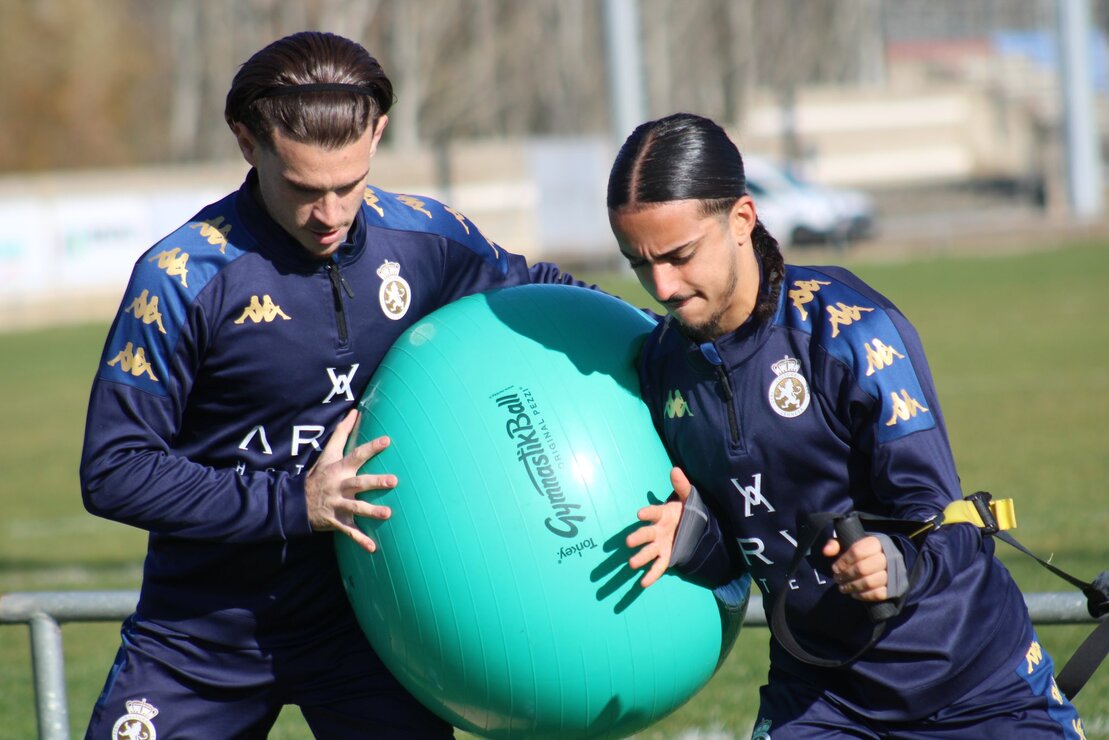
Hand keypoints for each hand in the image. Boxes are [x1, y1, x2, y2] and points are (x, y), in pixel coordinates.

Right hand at [305, 410, 395, 553]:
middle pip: (359, 483)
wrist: (296, 503)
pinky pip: (349, 532)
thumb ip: (343, 433)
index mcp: (339, 469)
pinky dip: (360, 541)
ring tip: (388, 514)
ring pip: (356, 509)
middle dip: (375, 482)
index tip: (387, 440)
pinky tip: (373, 548)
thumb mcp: (328, 454)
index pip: (357, 455)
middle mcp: (339, 486)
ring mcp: (337, 505)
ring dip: (371, 512)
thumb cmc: (318, 475)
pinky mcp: (336, 521)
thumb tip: (354, 411)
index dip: (372, 447)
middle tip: (394, 480)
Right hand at [626, 467, 691, 587]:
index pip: (654, 512)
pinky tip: (643, 583)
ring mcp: (660, 544)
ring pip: (648, 552)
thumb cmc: (687, 510)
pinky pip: (658, 567)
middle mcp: (657, 530)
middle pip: (646, 534)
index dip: (648, 512)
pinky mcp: (666, 556)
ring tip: (631, 564)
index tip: (640, 513)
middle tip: (628, 542)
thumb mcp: (688, 497)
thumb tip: (675, 469)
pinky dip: (651, 575)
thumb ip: (682, 485)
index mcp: (662, 514)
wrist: (694, 525)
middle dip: (637, 538)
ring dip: (640, 558)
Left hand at [823, 534, 888, 601]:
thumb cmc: (862, 553)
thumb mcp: (849, 544)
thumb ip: (836, 544)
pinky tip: (855, 594)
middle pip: (863, 568)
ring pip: (870, 582)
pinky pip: (878, 594)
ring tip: (843, 588)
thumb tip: (826, 551)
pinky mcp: (894, 587)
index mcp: (875, 543)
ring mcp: (892, 573)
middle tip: (837, 580)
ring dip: (853, 587)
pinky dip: (863, 596)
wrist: (886, 563)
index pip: (857, 551)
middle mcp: (887, 557)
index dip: (843, 562)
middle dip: (846, 576)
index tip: (835, 568)